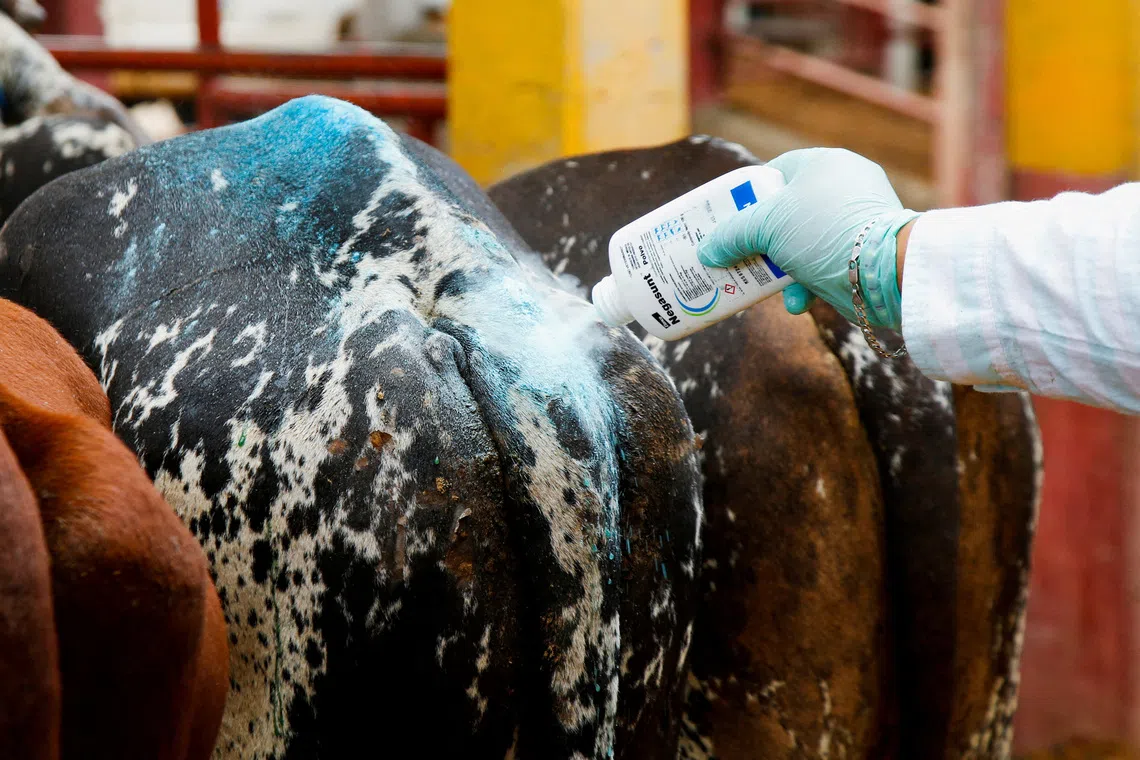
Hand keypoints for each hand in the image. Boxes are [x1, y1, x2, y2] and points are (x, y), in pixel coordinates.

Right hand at [697, 148, 919, 330]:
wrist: (883, 271)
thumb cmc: (822, 232)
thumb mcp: (765, 225)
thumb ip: (731, 235)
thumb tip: (707, 252)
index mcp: (823, 164)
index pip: (776, 172)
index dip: (748, 195)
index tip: (727, 219)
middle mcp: (843, 187)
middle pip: (785, 213)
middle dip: (759, 240)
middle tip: (735, 254)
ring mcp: (855, 222)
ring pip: (802, 244)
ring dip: (779, 269)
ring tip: (760, 286)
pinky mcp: (863, 254)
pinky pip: (824, 266)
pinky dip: (806, 285)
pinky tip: (797, 303)